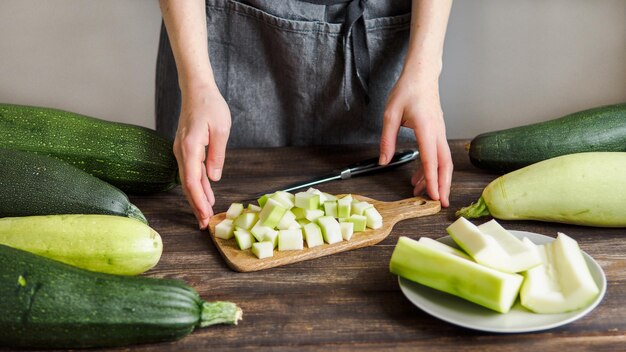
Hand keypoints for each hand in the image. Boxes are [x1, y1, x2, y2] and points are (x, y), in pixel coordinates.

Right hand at [173, 85, 230, 228]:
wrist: (197, 90)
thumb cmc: (210, 106)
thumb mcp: (220, 129)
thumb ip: (217, 155)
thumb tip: (213, 178)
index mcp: (190, 147)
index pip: (192, 181)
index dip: (198, 201)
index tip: (205, 215)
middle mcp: (182, 151)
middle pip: (187, 185)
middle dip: (196, 205)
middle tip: (204, 223)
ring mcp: (182, 151)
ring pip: (189, 180)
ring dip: (197, 198)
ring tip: (205, 214)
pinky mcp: (186, 149)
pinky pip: (192, 172)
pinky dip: (199, 185)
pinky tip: (206, 195)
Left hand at [379, 75, 452, 206]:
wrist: (422, 75)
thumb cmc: (407, 90)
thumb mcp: (390, 114)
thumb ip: (387, 139)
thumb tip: (383, 161)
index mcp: (426, 128)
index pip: (431, 160)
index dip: (432, 180)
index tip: (433, 196)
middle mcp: (437, 132)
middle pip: (445, 165)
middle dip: (444, 186)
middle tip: (440, 204)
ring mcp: (440, 133)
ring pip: (443, 161)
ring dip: (436, 179)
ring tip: (422, 193)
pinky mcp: (437, 133)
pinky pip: (437, 154)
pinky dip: (430, 168)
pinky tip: (418, 177)